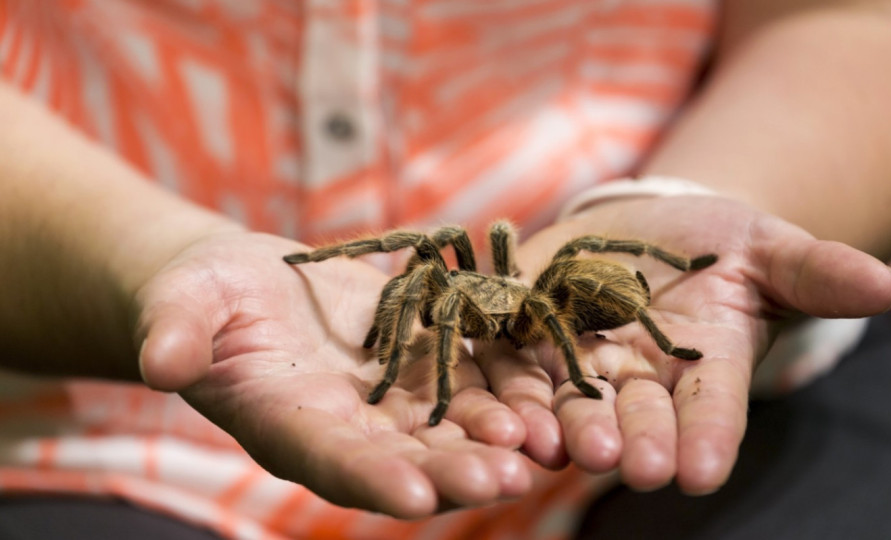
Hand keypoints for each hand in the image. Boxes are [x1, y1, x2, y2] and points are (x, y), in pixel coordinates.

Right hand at [134, 231, 530, 517]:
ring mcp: (387, 399)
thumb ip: (175, 334)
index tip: (415, 498)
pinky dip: (504, 390)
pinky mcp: (417, 362)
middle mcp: (346, 427)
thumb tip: (160, 364)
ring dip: (495, 438)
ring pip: (448, 429)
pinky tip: (544, 395)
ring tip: (543, 444)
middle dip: (455, 472)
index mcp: (285, 424)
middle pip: (405, 460)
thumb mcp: (180, 304)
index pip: (330, 462)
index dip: (372, 481)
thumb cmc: (201, 296)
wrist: (246, 282)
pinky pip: (467, 380)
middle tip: (507, 479)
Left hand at [482, 195, 890, 493]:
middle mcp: (640, 379)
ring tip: (560, 447)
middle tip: (634, 466)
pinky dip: (504, 387)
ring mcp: (579, 360)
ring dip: (563, 427)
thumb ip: (813, 272)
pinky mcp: (527, 331)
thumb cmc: (721, 245)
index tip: (703, 470)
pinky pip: (511, 364)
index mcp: (702, 366)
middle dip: (634, 441)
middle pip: (634, 417)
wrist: (650, 227)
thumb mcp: (769, 249)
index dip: (707, 438)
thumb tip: (883, 284)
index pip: (710, 409)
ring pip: (568, 403)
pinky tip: (499, 405)